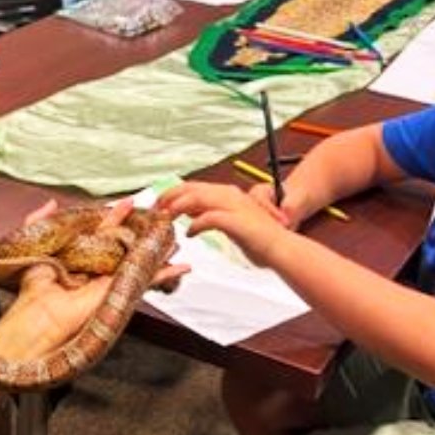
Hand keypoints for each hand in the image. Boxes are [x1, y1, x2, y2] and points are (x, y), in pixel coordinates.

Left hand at [0, 200, 187, 358]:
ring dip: (157, 248)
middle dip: (142, 229)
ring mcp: (111, 280)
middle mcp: (97, 267)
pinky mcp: (121, 291)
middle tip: (159, 214)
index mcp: (78, 256)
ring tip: (173, 233)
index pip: (102, 231)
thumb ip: (38, 221)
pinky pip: (146, 280)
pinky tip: (181, 265)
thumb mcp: (32, 243)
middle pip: (125, 244)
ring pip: (139, 259)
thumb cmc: (33, 285)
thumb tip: (51, 202)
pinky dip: (165, 273)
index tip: (129, 202)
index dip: (116, 216)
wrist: (39, 315)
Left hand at [157, 181, 288, 267]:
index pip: (193, 186)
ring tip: (164, 219)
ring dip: (177, 208)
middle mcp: (229, 194)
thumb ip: (209, 214)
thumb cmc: (257, 239)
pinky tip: (189, 234)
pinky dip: (196, 224)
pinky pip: (209, 218)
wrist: (281, 248)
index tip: (158, 204)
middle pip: (191, 188)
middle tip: (153, 210)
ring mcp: (233, 205)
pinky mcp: (236, 220)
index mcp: (227, 193)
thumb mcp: (227, 222)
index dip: (173, 193)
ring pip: (197, 198)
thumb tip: (188, 213)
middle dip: (169, 197)